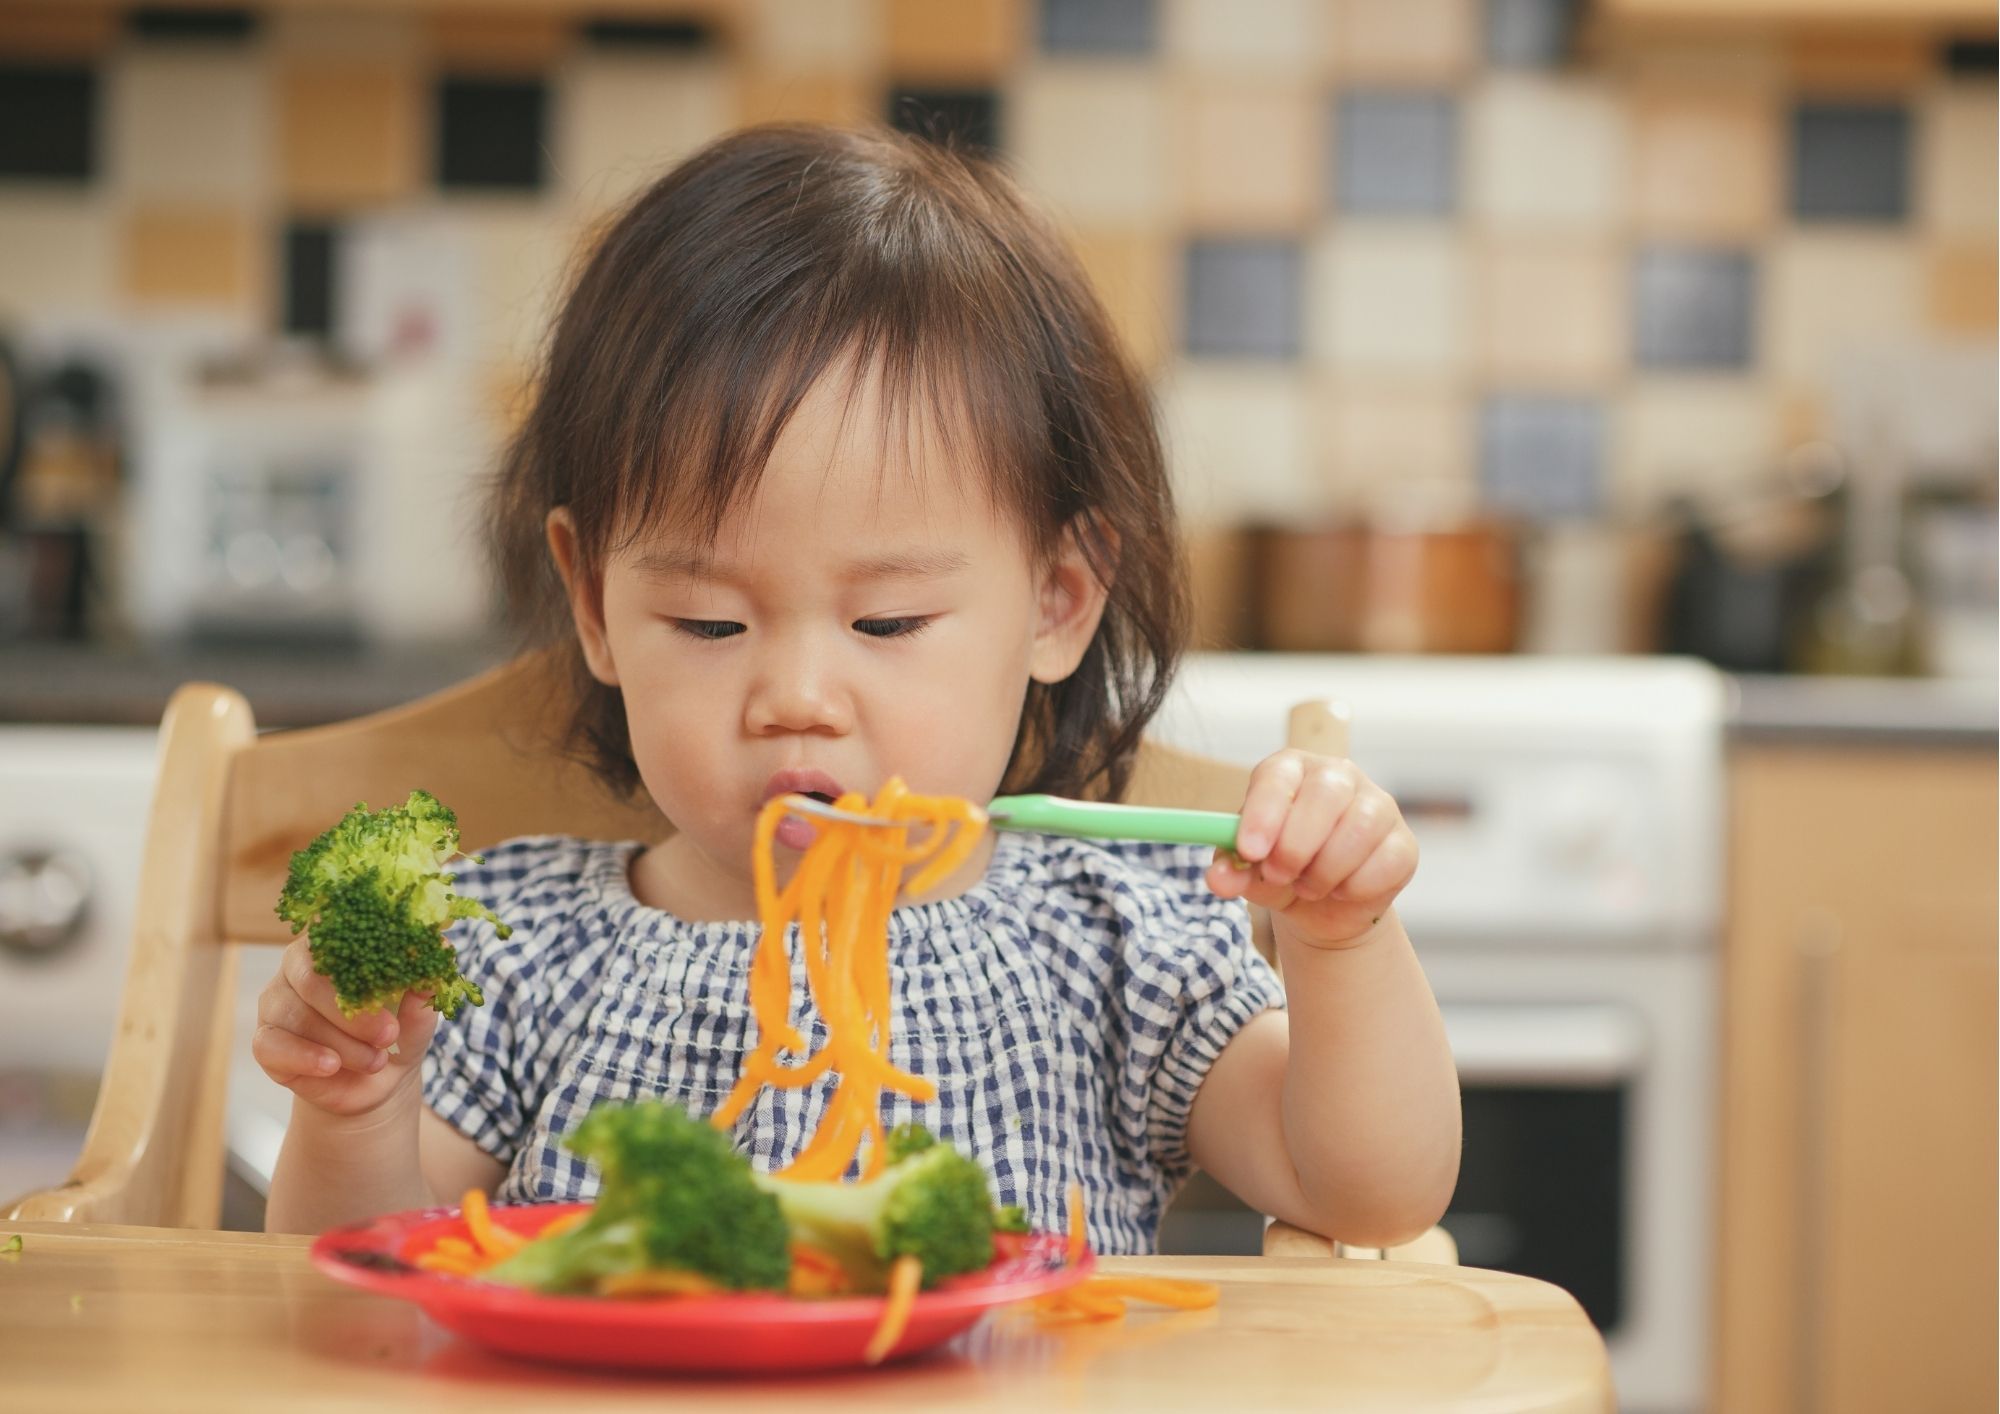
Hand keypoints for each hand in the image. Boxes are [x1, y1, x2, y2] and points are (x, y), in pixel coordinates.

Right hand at [252, 937, 440, 1118]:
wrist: (376, 1083)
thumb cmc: (396, 1032)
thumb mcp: (418, 1013)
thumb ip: (424, 984)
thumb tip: (439, 946)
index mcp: (336, 945)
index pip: (336, 930)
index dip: (360, 946)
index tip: (393, 966)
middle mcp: (299, 968)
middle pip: (311, 976)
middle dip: (352, 1009)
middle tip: (388, 1034)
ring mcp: (277, 1003)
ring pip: (298, 1015)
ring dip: (342, 1042)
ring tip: (376, 1061)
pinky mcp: (266, 1041)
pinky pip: (273, 1044)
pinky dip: (305, 1056)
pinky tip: (332, 1065)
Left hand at [1205, 750, 1418, 947]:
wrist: (1323, 907)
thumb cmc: (1280, 872)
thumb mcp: (1248, 872)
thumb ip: (1231, 870)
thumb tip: (1219, 878)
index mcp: (1291, 770)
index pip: (1278, 775)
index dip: (1263, 812)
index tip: (1250, 851)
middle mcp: (1338, 776)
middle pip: (1325, 793)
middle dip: (1296, 844)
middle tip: (1278, 874)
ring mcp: (1377, 805)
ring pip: (1360, 828)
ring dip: (1325, 870)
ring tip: (1307, 886)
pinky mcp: (1403, 842)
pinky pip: (1385, 861)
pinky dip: (1355, 887)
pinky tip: (1340, 890)